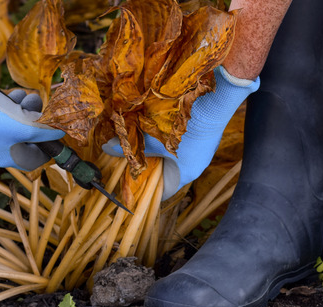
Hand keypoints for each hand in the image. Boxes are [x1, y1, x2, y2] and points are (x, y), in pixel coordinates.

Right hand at [0, 52, 63, 170]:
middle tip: (35, 103)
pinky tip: (4, 92)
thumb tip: (60, 132)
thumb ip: (44, 131)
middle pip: (21, 136)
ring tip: (22, 94)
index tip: (53, 132)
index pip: (32, 160)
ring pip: (8, 121)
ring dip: (19, 107)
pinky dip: (2, 103)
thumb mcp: (25, 126)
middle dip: (32, 118)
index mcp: (4, 158)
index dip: (46, 146)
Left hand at [103, 66, 259, 199]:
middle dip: (149, 165)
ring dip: (159, 149)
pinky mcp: (204, 134)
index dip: (146, 188)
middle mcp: (196, 165)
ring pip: (175, 155)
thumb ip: (132, 145)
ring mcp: (203, 149)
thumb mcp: (153, 136)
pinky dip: (169, 138)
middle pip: (168, 172)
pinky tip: (158, 126)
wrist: (214, 98)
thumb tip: (108, 148)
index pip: (164, 192)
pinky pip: (183, 142)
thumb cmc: (184, 124)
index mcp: (186, 173)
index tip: (130, 180)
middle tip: (130, 158)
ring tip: (141, 140)